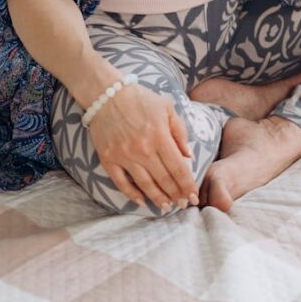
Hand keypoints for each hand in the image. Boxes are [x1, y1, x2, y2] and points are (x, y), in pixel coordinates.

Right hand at [88, 83, 198, 211]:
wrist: (107, 93)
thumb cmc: (140, 99)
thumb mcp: (167, 108)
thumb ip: (180, 132)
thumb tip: (189, 156)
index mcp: (159, 136)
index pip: (178, 168)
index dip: (188, 185)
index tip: (194, 196)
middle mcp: (143, 149)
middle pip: (164, 179)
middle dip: (176, 195)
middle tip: (184, 205)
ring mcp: (124, 156)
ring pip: (145, 185)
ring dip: (158, 198)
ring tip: (167, 207)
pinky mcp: (108, 159)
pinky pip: (121, 183)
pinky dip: (132, 195)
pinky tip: (142, 201)